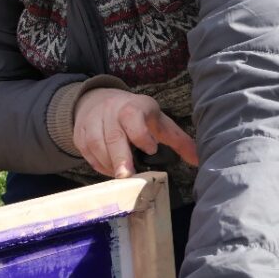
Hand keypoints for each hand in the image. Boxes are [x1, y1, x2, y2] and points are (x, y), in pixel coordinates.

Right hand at [72, 89, 197, 177]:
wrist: (98, 100)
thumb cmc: (135, 115)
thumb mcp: (158, 121)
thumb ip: (177, 140)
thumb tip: (199, 160)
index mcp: (133, 107)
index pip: (133, 118)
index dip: (141, 134)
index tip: (151, 149)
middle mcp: (110, 112)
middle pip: (113, 136)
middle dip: (120, 158)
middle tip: (126, 176)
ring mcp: (92, 122)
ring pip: (96, 145)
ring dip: (109, 164)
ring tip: (122, 177)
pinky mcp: (79, 134)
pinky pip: (86, 152)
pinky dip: (98, 165)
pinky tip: (109, 171)